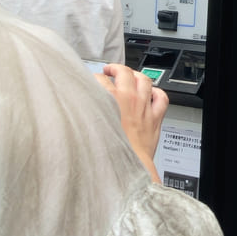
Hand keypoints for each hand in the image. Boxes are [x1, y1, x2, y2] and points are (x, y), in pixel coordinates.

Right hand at [95, 64, 166, 181]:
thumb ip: (84, 116)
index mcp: (110, 101)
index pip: (100, 79)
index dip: (94, 78)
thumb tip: (75, 111)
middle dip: (115, 69)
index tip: (92, 81)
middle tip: (109, 71)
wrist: (128, 167)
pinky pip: (161, 98)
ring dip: (137, 76)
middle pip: (124, 73)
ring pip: (145, 80)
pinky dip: (157, 93)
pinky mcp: (155, 118)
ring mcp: (144, 107)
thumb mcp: (86, 131)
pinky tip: (153, 93)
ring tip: (130, 76)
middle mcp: (130, 100)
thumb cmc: (107, 153)